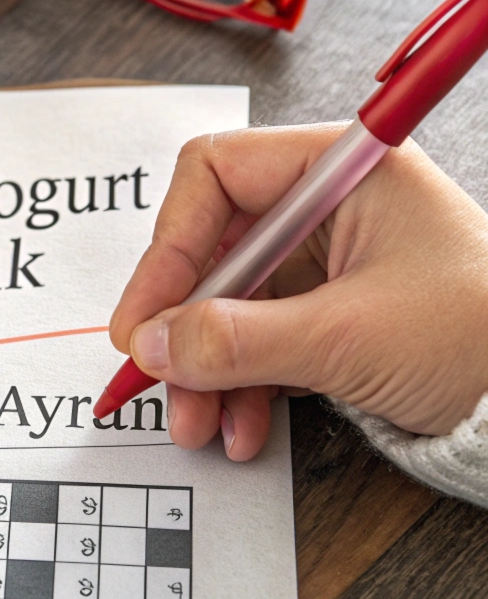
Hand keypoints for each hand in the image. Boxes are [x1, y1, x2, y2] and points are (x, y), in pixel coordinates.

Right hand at [109, 122, 487, 460]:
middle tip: (156, 378)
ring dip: (204, 369)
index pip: (214, 176)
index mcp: (339, 171)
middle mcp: (323, 208)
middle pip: (212, 250)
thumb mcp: (347, 339)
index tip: (143, 318)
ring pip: (227, 305)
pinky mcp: (323, 312)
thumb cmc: (481, 339)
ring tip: (198, 425)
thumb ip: (237, 340)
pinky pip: (255, 340)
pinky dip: (238, 385)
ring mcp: (322, 262)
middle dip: (183, 326)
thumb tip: (152, 343)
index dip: (167, 246)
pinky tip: (240, 427)